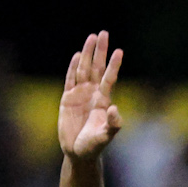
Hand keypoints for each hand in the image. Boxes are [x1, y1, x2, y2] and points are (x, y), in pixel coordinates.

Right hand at [59, 31, 123, 159]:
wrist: (78, 152)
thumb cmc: (95, 146)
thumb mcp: (105, 137)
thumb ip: (113, 125)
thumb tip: (114, 109)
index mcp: (103, 101)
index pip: (109, 78)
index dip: (114, 65)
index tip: (119, 51)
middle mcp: (93, 94)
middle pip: (97, 68)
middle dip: (100, 51)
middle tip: (104, 33)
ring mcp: (80, 95)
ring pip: (84, 69)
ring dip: (87, 54)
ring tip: (91, 37)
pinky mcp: (67, 99)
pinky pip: (70, 79)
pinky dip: (73, 67)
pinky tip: (78, 56)